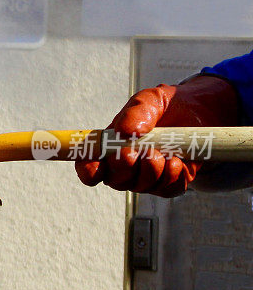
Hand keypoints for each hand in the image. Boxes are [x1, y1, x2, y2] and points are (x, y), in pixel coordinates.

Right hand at [75, 75, 237, 196]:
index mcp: (110, 145)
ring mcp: (147, 176)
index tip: (96, 166)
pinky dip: (172, 176)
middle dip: (123, 168)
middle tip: (133, 152)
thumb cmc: (167, 107)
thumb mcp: (150, 99)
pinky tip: (177, 160)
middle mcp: (126, 165)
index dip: (88, 170)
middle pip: (114, 180)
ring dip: (151, 170)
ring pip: (141, 186)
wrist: (200, 113)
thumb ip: (136, 112)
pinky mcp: (169, 183)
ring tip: (162, 152)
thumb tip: (125, 131)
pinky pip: (166, 189)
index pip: (89, 166)